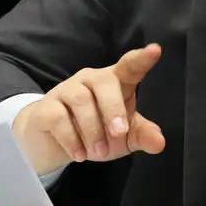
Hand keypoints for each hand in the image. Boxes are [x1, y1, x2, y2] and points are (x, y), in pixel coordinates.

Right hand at [13, 44, 164, 174]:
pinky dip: (71, 139)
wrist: (53, 143)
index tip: (155, 51)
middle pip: (104, 81)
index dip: (142, 58)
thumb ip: (141, 135)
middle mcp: (90, 80)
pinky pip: (58, 117)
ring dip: (93, 129)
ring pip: (81, 100)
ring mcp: (66, 90)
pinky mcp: (46, 107)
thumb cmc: (95, 131)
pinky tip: (79, 154)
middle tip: (119, 134)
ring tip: (98, 152)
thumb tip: (159, 142)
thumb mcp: (123, 137)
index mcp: (115, 82)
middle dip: (113, 108)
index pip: (129, 65)